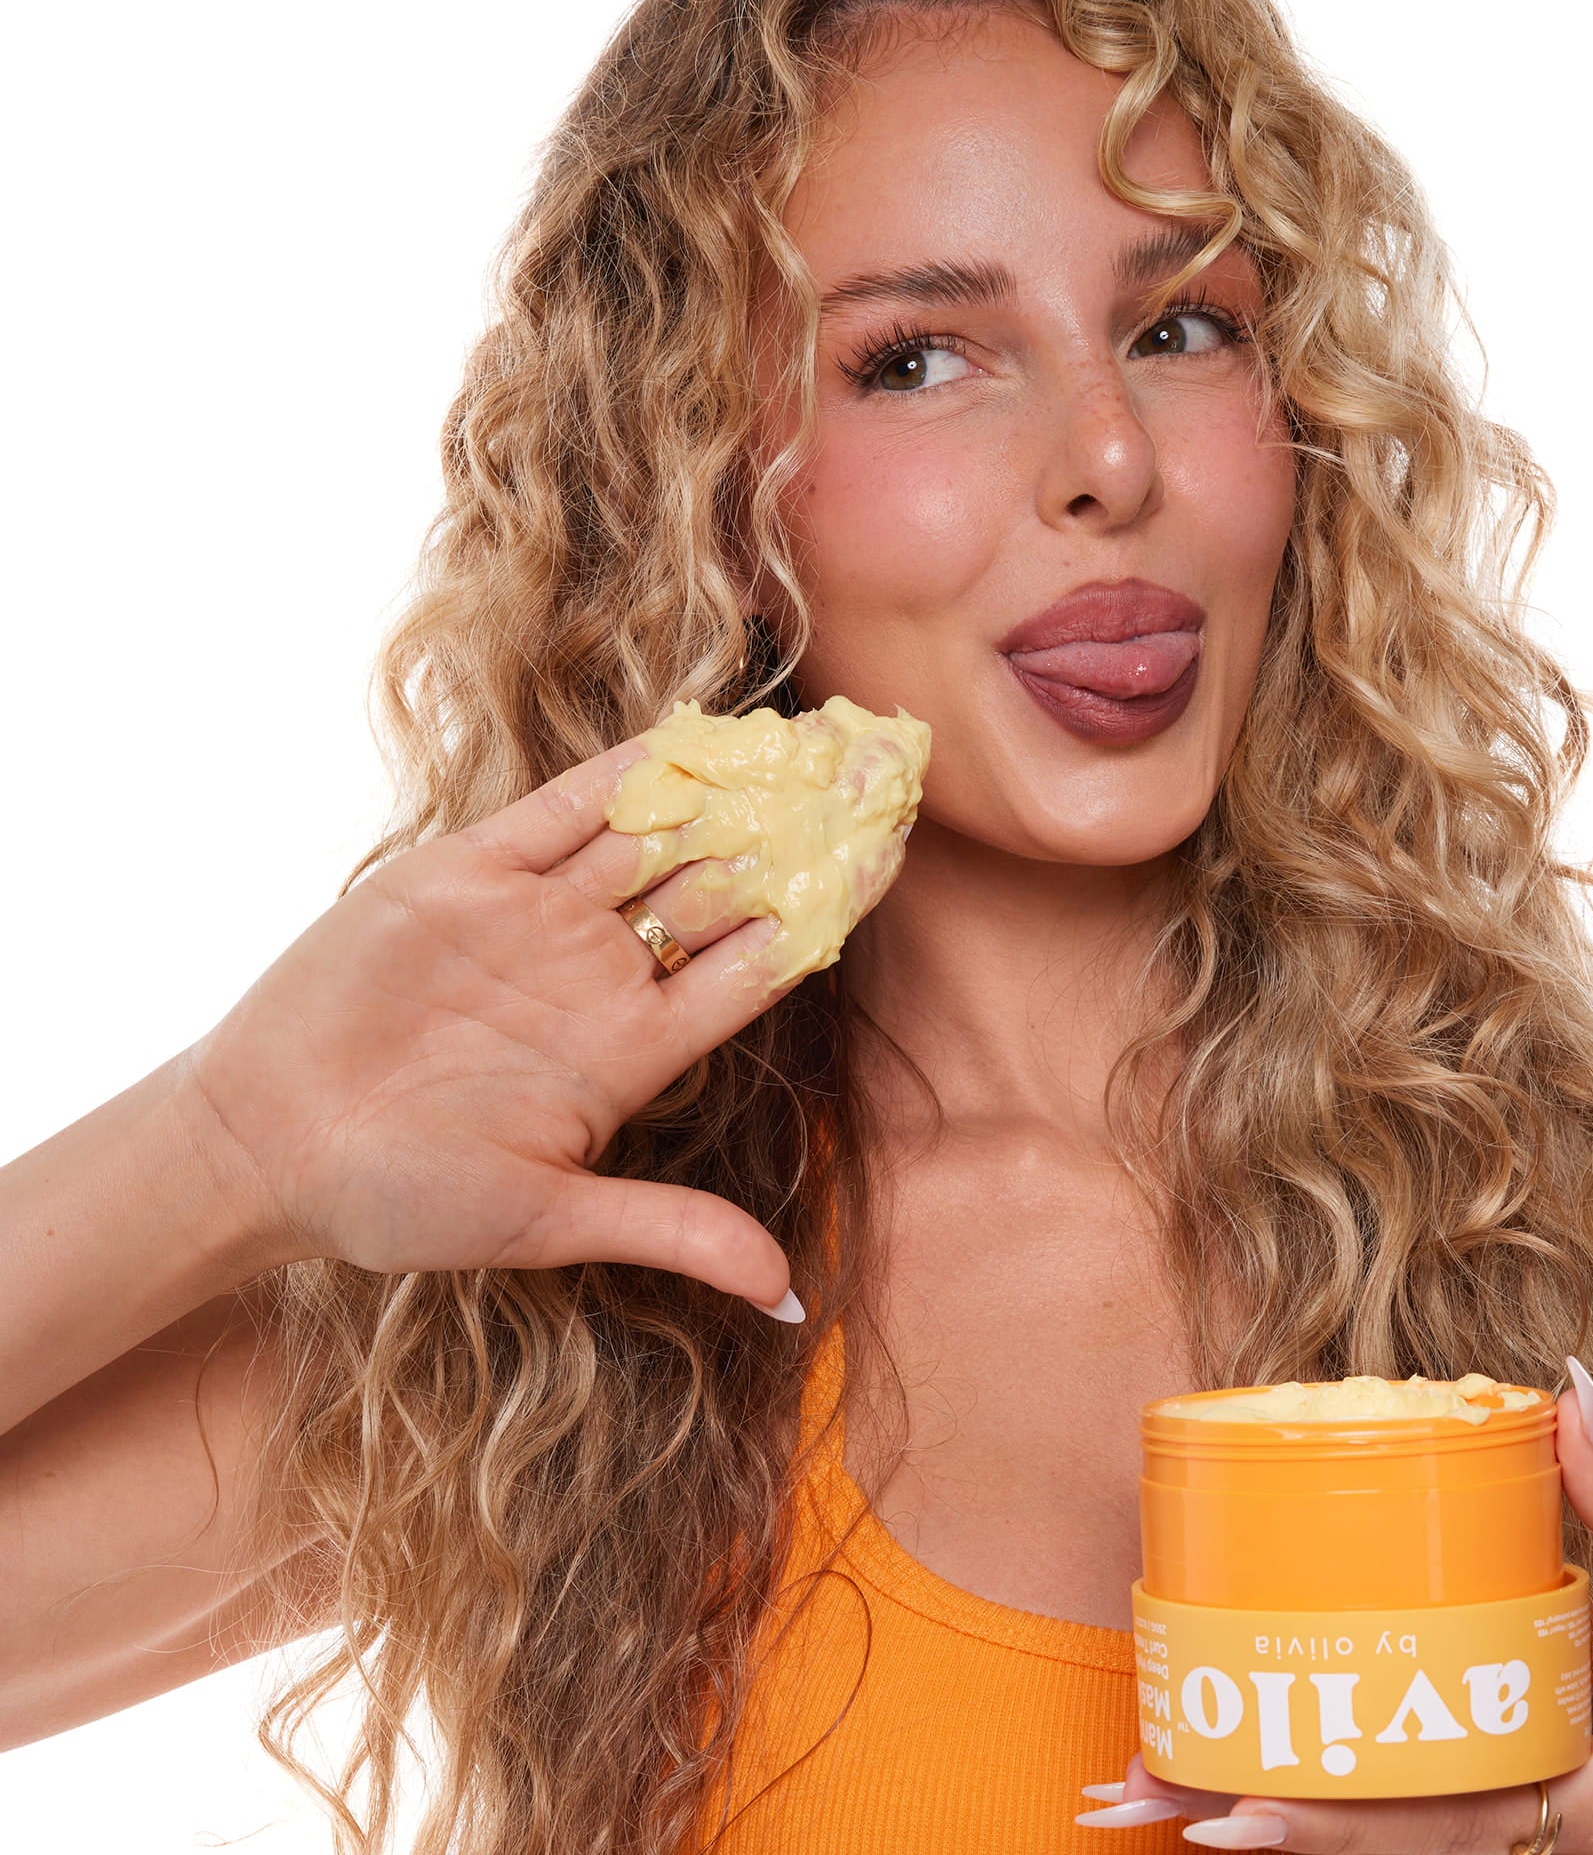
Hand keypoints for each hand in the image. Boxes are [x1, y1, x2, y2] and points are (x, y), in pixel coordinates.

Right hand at [180, 730, 905, 1310]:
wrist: (263, 1147)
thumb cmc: (399, 1200)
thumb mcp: (545, 1220)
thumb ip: (671, 1231)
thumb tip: (789, 1295)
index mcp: (636, 1048)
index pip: (760, 960)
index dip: (827, 904)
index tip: (894, 848)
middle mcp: (602, 972)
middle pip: (727, 882)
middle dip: (801, 826)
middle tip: (882, 761)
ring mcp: (540, 918)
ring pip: (659, 834)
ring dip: (735, 784)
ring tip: (816, 731)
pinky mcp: (469, 873)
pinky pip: (564, 810)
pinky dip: (627, 770)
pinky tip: (697, 731)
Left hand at [1080, 1359, 1592, 1849]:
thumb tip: (1566, 1394)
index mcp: (1579, 1809)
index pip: (1437, 1828)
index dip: (1333, 1823)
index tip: (1235, 1808)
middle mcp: (1525, 1842)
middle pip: (1368, 1848)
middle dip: (1247, 1821)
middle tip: (1130, 1790)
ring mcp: (1501, 1835)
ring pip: (1363, 1839)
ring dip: (1251, 1812)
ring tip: (1133, 1785)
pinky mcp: (1488, 1809)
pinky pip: (1387, 1811)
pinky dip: (1307, 1797)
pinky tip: (1223, 1765)